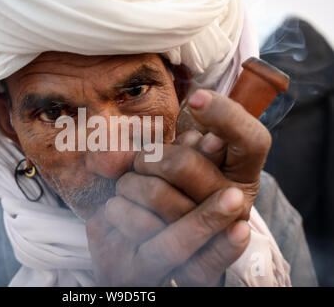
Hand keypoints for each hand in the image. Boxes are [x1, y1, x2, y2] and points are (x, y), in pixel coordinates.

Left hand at [86, 89, 271, 285]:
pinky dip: (117, 211)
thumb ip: (185, 145)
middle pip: (187, 164)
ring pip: (158, 195)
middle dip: (150, 157)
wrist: (154, 258)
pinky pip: (139, 228)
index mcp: (242, 177)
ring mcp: (215, 238)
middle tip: (139, 160)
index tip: (196, 97)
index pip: (252, 140)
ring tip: (125, 188)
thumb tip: (199, 125)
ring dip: (130, 184)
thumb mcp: (180, 164)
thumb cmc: (170, 196)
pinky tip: (115, 208)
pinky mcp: (191, 268)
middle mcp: (238, 208)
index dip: (227, 116)